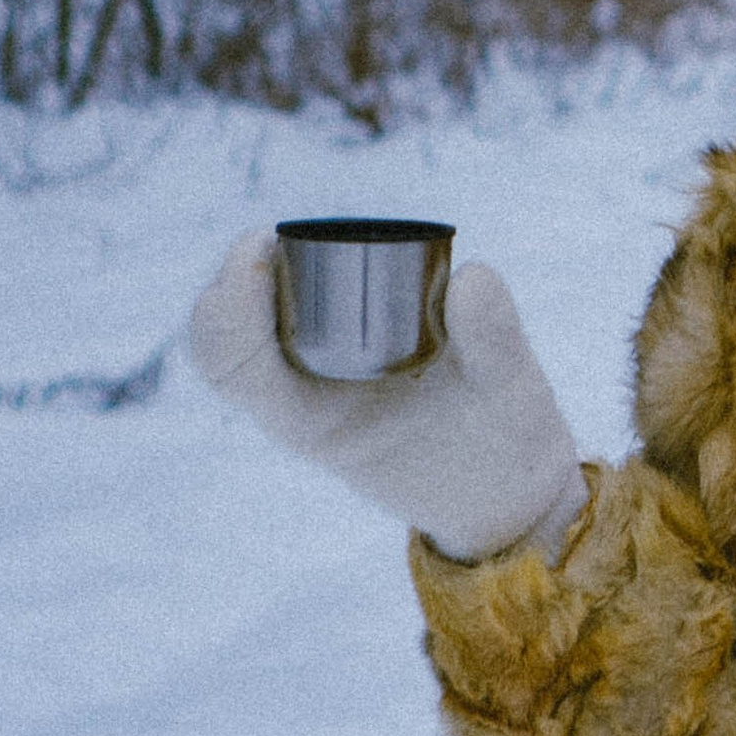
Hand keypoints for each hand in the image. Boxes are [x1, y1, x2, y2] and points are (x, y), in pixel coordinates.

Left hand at [190, 232, 588, 562]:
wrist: (507, 493)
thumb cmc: (503, 456)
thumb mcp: (512, 399)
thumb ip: (495, 341)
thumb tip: (470, 275)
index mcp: (318, 425)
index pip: (238, 369)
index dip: (232, 309)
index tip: (261, 254)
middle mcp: (304, 404)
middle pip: (224, 345)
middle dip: (232, 284)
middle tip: (270, 242)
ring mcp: (317, 386)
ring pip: (249, 333)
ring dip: (256, 282)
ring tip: (285, 242)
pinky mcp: (344, 364)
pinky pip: (289, 323)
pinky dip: (290, 285)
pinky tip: (321, 254)